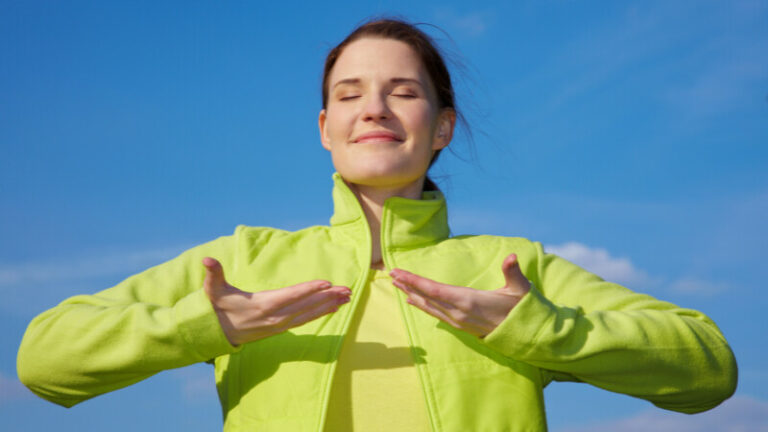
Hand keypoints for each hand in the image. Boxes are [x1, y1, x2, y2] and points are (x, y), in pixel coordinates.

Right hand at [202, 257, 350, 345]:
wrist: (217, 333)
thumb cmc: (219, 307)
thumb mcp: (213, 290)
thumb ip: (214, 274)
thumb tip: (206, 260)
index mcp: (263, 304)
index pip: (291, 295)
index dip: (309, 289)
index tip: (327, 283)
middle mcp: (275, 316)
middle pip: (306, 305)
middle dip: (328, 297)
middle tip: (348, 289)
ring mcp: (280, 324)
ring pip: (309, 314)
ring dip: (330, 305)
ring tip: (348, 298)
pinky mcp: (282, 328)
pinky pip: (306, 320)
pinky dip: (321, 313)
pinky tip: (335, 308)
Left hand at [390, 253, 530, 337]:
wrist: (525, 335)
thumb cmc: (522, 308)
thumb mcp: (520, 289)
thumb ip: (513, 272)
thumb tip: (512, 256)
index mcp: (469, 300)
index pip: (435, 290)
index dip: (415, 281)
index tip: (399, 273)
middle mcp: (459, 312)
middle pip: (427, 297)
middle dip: (408, 285)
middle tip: (391, 274)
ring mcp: (459, 321)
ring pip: (429, 306)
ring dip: (412, 294)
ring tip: (397, 284)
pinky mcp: (460, 325)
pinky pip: (435, 314)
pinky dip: (422, 305)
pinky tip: (413, 300)